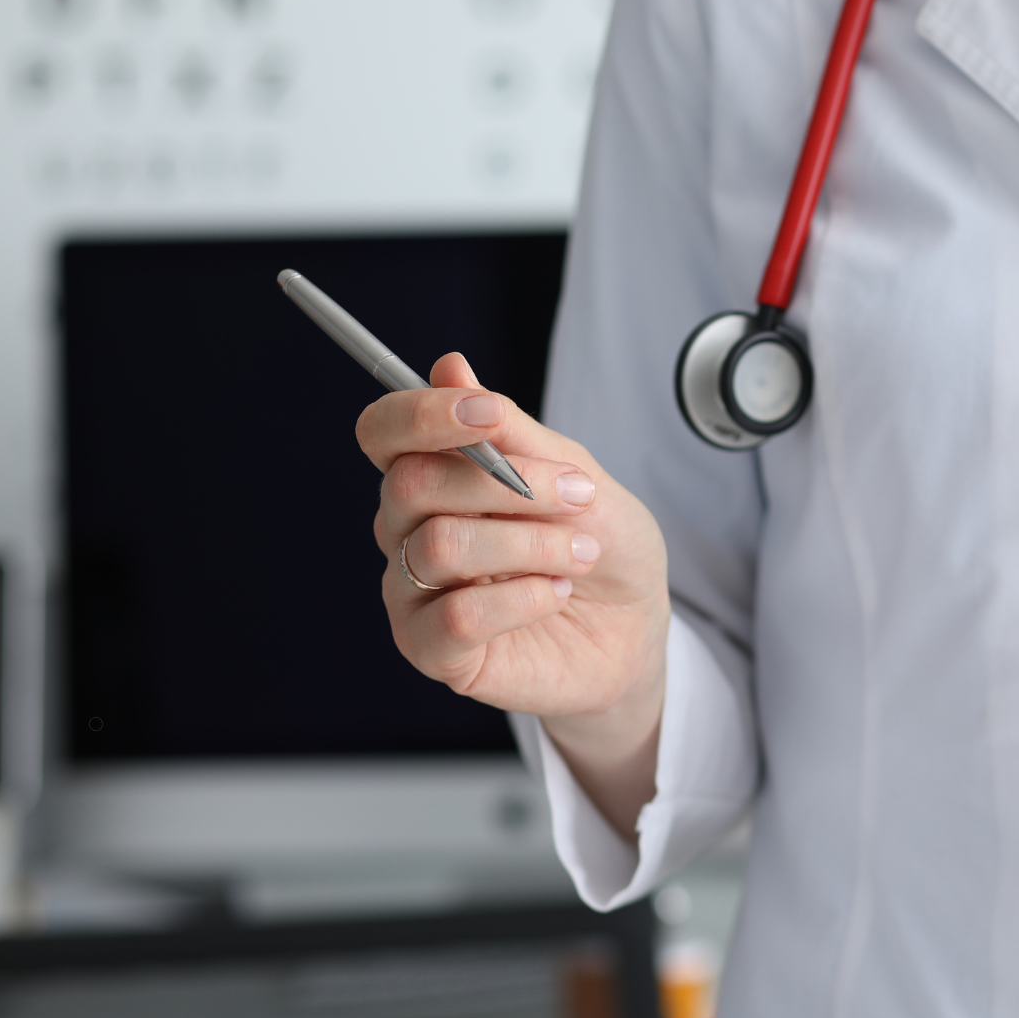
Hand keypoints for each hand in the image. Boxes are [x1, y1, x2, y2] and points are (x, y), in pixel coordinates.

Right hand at [355, 353, 668, 833]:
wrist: (634, 630)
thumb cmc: (602, 547)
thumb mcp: (576, 474)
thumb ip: (512, 432)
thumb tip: (449, 366)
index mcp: (434, 474)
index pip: (384, 431)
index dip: (424, 414)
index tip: (490, 414)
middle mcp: (407, 529)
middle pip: (411, 484)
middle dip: (508, 484)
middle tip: (578, 496)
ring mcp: (412, 592)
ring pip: (438, 547)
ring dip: (528, 544)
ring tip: (581, 555)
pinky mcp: (432, 651)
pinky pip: (454, 616)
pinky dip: (521, 598)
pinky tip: (556, 594)